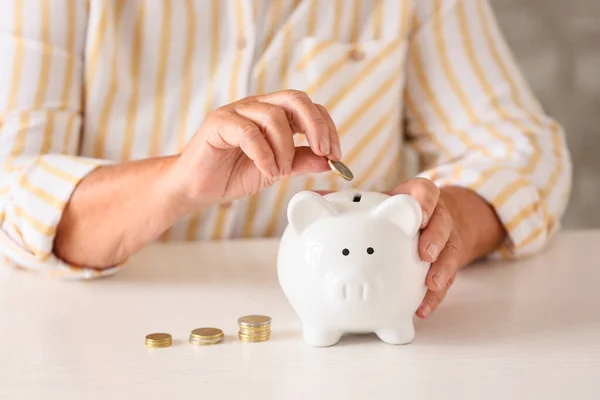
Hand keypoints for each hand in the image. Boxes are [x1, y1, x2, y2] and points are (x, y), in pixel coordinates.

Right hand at [165, 90, 340, 211]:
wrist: (195, 188)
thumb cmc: (231, 175)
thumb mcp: (277, 170)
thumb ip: (301, 162)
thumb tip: (330, 161)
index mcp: (274, 115)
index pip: (309, 108)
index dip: (327, 128)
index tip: (335, 155)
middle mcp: (257, 107)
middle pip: (295, 99)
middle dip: (315, 125)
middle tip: (322, 151)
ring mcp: (237, 112)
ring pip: (273, 115)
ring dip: (285, 149)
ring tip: (280, 172)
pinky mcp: (219, 123)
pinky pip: (248, 132)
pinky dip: (264, 154)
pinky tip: (267, 171)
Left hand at [389, 179, 504, 318]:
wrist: (440, 218)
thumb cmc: (406, 210)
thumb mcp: (393, 199)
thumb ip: (376, 205)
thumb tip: (343, 216)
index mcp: (422, 196)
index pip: (426, 191)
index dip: (424, 202)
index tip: (420, 215)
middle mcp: (439, 215)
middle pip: (442, 222)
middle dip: (435, 237)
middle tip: (426, 253)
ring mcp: (449, 238)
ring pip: (450, 252)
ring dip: (442, 270)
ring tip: (432, 285)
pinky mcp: (450, 261)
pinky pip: (447, 278)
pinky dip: (435, 295)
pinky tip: (423, 308)